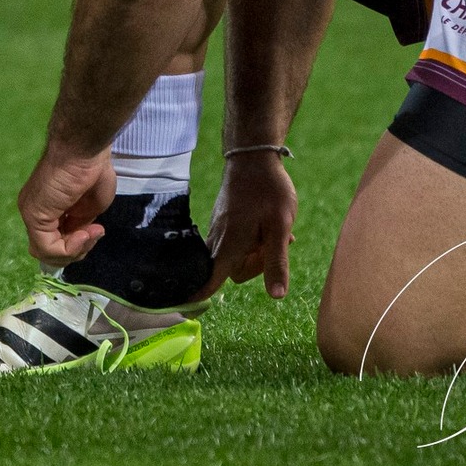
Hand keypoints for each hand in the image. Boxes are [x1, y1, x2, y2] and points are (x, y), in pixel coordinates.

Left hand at [18, 145, 114, 265]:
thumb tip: (78, 237)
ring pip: (48, 252)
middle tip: (95, 233)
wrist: (84, 148)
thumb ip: (80, 224)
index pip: (55, 242)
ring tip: (92, 232)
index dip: (78, 245)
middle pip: (51, 250)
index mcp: (48, 208)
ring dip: (76, 249)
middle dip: (78, 250)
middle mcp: (35, 211)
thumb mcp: (91, 206)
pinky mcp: (34, 216)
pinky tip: (83, 234)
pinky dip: (70, 248)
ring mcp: (32, 214)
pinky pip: (48, 247)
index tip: (97, 230)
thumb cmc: (92, 169)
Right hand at [204, 152, 297, 298]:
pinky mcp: (225, 219)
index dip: (198, 297)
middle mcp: (220, 239)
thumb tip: (277, 297)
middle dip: (256, 266)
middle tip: (278, 246)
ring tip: (278, 232)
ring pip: (237, 255)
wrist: (254, 156)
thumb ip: (277, 262)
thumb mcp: (280, 227)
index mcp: (230, 245)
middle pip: (234, 271)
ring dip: (257, 251)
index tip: (185, 310)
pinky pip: (237, 241)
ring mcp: (220, 228)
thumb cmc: (268, 190)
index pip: (210, 280)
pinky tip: (269, 226)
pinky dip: (253, 240)